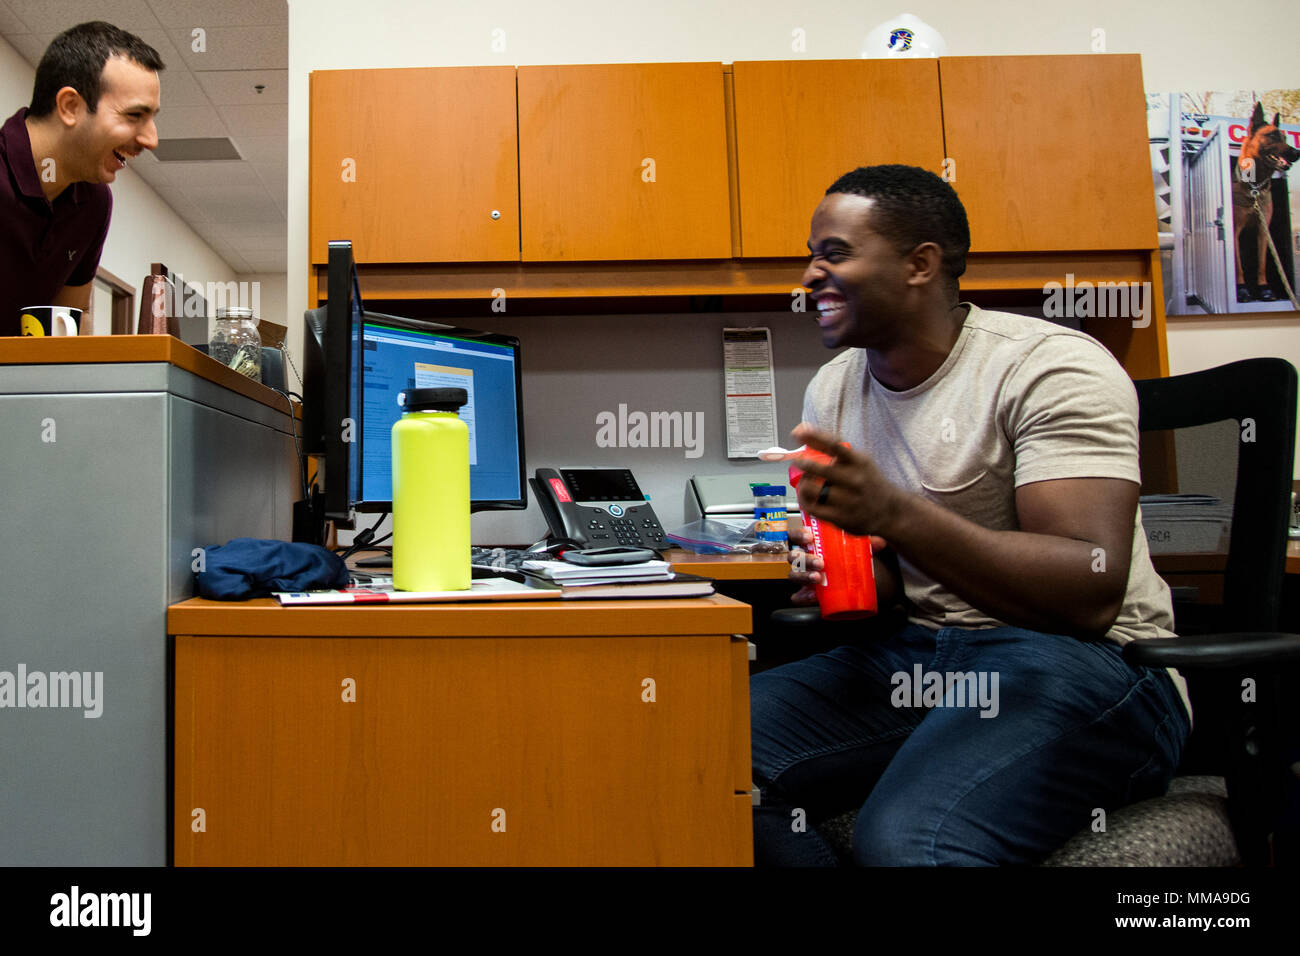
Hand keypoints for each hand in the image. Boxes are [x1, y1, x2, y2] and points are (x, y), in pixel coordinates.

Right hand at [788, 523, 888, 604]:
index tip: (811, 537)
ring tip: (817, 578)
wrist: (855, 583)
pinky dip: (801, 596)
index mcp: (810, 545)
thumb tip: (879, 542)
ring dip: (803, 576)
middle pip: (793, 557)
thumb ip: (867, 544)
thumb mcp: (857, 550)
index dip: (799, 535)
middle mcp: (804, 560)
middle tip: (820, 562)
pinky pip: (798, 597)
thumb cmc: (849, 559)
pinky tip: (811, 595)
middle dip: (805, 559)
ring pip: (793, 575)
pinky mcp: (808, 593)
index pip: (795, 536)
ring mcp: (804, 576)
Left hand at [791, 423, 905, 537]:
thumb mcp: (860, 461)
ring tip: (805, 481)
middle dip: (803, 462)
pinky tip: (806, 496)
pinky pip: (812, 507)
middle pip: (819, 468)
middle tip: (798, 460)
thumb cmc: (868, 482)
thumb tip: (804, 432)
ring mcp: (847, 500)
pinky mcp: (840, 517)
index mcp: (859, 462)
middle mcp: (854, 480)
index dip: (814, 436)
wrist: (889, 511)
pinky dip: (804, 500)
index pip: (834, 444)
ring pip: (812, 489)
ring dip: (803, 483)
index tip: (798, 432)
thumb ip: (836, 449)